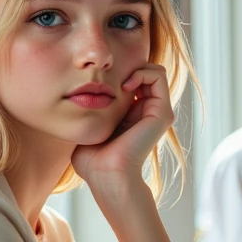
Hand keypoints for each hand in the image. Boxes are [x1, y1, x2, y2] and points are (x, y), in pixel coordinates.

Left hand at [71, 64, 173, 195]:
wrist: (106, 174)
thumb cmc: (93, 159)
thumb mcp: (89, 128)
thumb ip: (90, 114)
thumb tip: (79, 100)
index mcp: (134, 116)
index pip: (135, 80)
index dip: (120, 72)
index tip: (103, 82)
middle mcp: (149, 112)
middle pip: (146, 72)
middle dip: (129, 66)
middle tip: (114, 79)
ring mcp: (158, 112)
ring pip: (155, 71)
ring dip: (136, 68)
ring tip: (121, 83)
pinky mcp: (162, 113)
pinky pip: (158, 76)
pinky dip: (141, 73)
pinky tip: (125, 86)